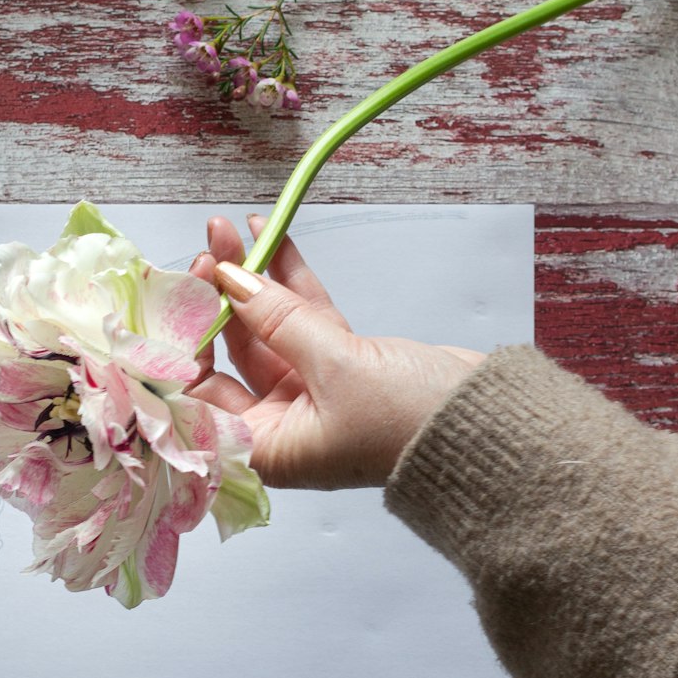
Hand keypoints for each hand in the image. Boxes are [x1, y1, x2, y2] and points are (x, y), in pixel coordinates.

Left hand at [190, 215, 485, 489]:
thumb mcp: (337, 366)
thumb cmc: (411, 424)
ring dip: (250, 280)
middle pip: (230, 354)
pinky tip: (271, 240)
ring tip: (232, 228)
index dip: (187, 341)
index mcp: (265, 449)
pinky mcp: (341, 367)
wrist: (490, 427)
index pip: (200, 395)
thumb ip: (279, 318)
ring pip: (266, 329)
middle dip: (217, 298)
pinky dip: (288, 283)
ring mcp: (310, 394)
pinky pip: (302, 320)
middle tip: (208, 248)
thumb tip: (230, 277)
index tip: (189, 292)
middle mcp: (280, 426)